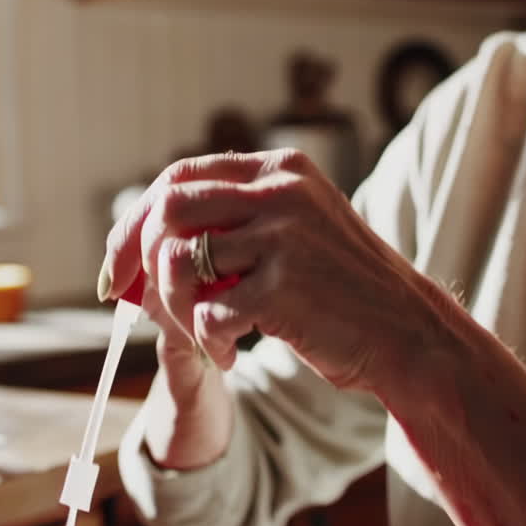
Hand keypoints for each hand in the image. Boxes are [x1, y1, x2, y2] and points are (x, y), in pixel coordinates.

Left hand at [100, 149, 441, 392]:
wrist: (409, 334)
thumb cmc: (344, 292)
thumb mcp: (298, 230)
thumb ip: (237, 221)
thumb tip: (145, 243)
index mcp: (280, 171)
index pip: (180, 176)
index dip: (134, 221)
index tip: (115, 266)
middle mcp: (280, 192)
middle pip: (168, 208)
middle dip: (135, 259)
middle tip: (134, 303)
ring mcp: (283, 237)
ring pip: (178, 261)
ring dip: (174, 308)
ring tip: (202, 335)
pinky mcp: (282, 287)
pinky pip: (206, 312)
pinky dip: (206, 341)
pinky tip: (230, 353)